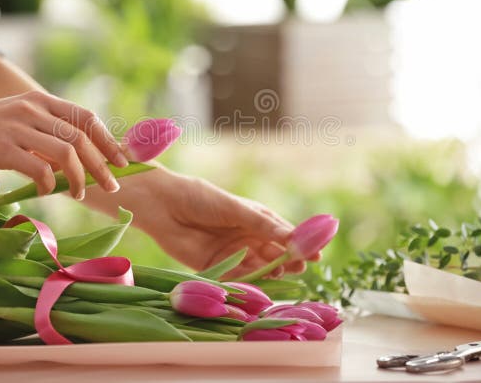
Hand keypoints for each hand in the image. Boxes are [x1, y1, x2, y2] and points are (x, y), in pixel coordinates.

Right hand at [0, 91, 127, 197]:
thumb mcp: (14, 122)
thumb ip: (41, 134)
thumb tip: (72, 160)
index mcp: (39, 101)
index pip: (86, 117)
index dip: (108, 139)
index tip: (122, 161)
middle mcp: (32, 109)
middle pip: (82, 137)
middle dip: (102, 164)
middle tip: (112, 186)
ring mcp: (17, 127)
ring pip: (66, 153)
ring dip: (78, 178)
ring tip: (76, 194)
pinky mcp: (1, 147)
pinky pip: (38, 169)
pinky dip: (48, 184)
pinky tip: (44, 193)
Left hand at [84, 167, 311, 277]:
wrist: (163, 206)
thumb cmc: (200, 198)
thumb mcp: (235, 209)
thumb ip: (261, 225)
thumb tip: (292, 237)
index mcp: (255, 219)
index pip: (284, 234)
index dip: (300, 244)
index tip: (317, 254)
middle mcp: (247, 238)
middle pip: (275, 255)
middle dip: (288, 261)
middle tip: (299, 266)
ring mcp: (233, 254)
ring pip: (258, 269)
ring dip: (270, 272)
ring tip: (278, 272)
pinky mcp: (216, 268)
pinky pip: (236, 278)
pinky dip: (248, 282)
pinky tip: (256, 283)